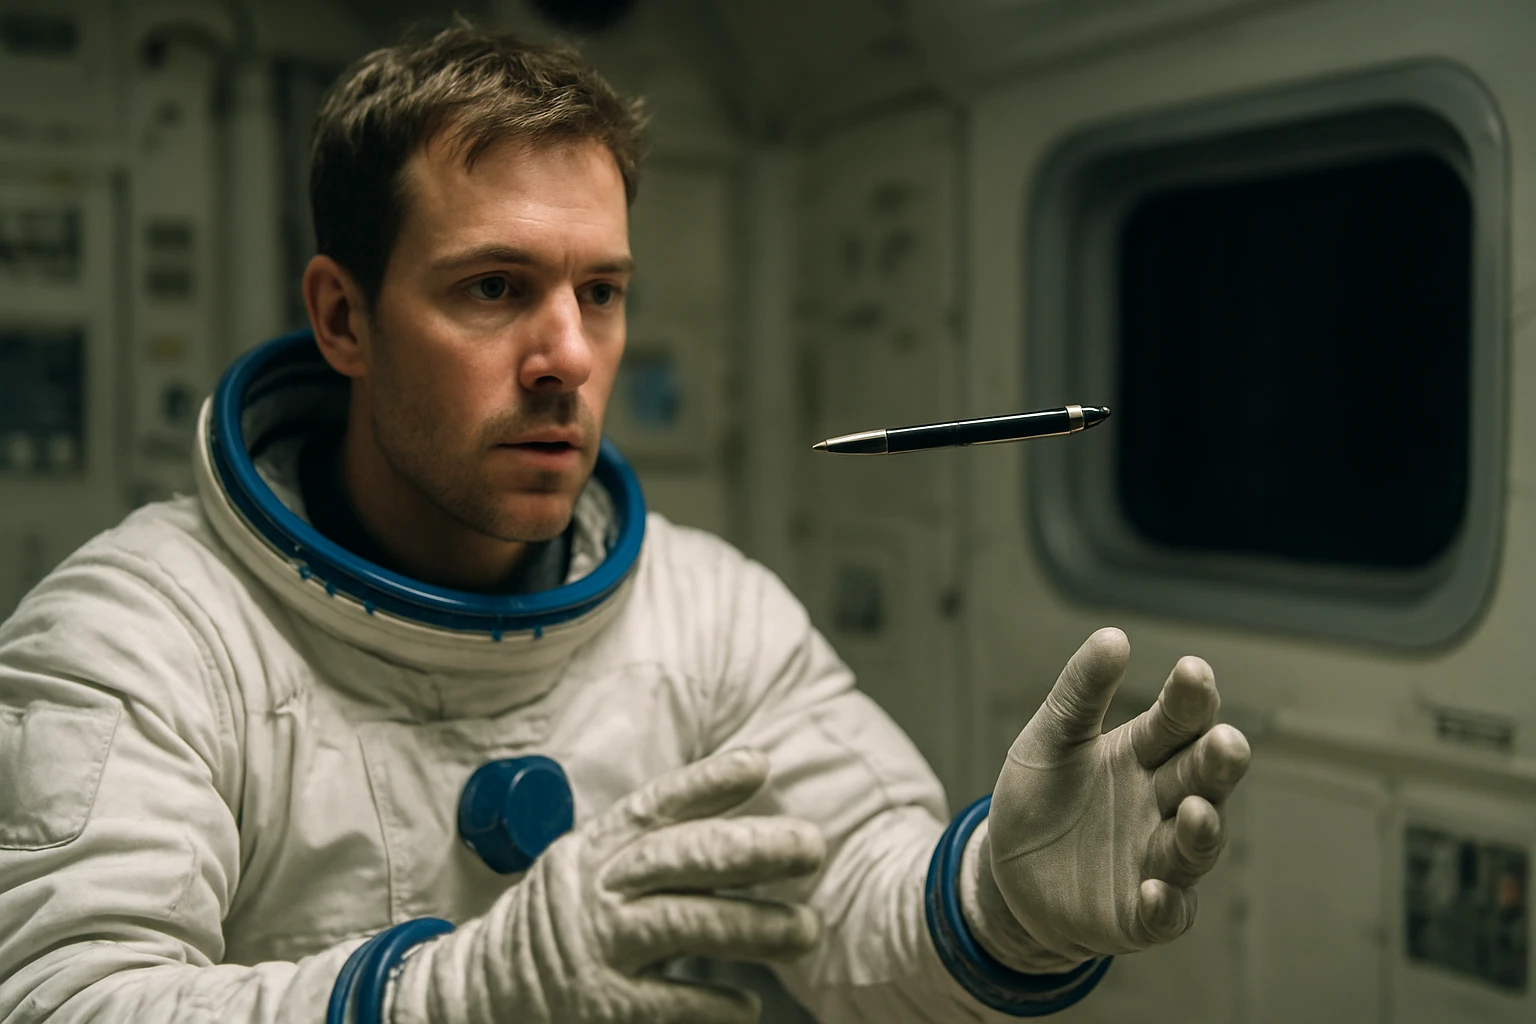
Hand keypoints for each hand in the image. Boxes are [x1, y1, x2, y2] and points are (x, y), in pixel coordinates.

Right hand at [390, 748, 825, 1023]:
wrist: (477, 995)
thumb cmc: (558, 925)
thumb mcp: (589, 870)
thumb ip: (649, 850)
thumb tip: (739, 819)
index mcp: (593, 848)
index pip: (653, 807)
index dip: (705, 784)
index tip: (759, 766)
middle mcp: (592, 889)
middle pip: (678, 859)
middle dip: (751, 849)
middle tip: (812, 847)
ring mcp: (593, 947)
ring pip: (682, 926)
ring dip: (751, 927)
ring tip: (805, 930)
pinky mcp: (594, 1006)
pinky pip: (665, 1004)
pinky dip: (712, 1005)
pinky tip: (750, 1005)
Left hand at [980, 628, 1250, 962]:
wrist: (1009, 874)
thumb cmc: (1044, 797)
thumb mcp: (1050, 738)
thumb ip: (1080, 691)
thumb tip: (1114, 635)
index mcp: (1144, 754)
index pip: (1179, 721)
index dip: (1190, 699)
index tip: (1193, 671)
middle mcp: (1163, 804)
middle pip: (1201, 779)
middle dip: (1217, 762)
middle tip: (1225, 742)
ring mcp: (1157, 860)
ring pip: (1194, 845)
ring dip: (1200, 830)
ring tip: (1194, 810)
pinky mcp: (1140, 914)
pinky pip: (1165, 913)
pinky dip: (1164, 904)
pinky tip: (1153, 891)